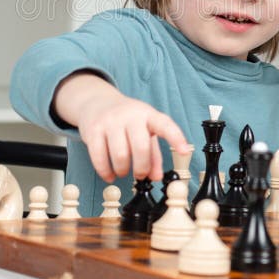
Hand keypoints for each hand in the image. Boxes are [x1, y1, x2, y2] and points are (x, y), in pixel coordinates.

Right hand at [53, 72, 189, 182]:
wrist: (96, 101)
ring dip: (123, 170)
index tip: (185, 151)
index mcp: (148, 114)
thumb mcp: (144, 130)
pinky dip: (105, 172)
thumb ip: (154, 154)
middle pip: (140, 147)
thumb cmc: (126, 119)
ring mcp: (110, 121)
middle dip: (142, 167)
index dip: (176, 138)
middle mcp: (130, 115)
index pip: (165, 125)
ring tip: (123, 171)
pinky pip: (99, 157)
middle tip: (140, 174)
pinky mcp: (93, 130)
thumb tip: (156, 177)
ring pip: (120, 155)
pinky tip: (109, 174)